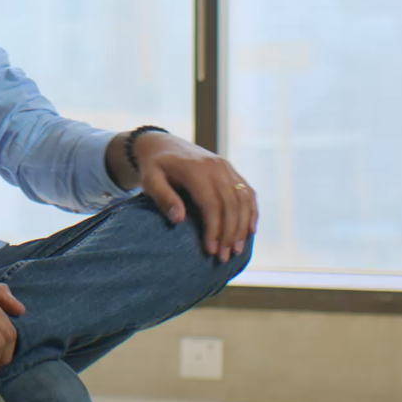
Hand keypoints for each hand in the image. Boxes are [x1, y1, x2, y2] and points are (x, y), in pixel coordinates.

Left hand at [136, 134, 257, 262]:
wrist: (162, 144)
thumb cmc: (154, 167)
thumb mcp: (150, 180)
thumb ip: (163, 198)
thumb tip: (178, 219)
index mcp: (196, 169)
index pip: (212, 204)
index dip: (214, 229)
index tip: (210, 251)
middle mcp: (216, 166)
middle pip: (231, 205)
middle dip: (229, 234)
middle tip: (224, 257)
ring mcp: (226, 167)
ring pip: (243, 199)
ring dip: (242, 226)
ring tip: (237, 250)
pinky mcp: (231, 170)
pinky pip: (247, 192)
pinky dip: (251, 211)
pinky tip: (249, 230)